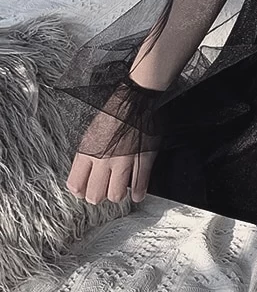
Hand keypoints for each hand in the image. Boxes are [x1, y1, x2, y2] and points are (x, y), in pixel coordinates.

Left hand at [65, 90, 161, 204]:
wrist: (136, 98)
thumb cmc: (114, 112)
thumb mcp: (91, 132)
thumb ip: (86, 155)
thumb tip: (85, 174)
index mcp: (87, 151)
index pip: (76, 185)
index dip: (81, 191)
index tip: (86, 189)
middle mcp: (103, 159)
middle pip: (94, 195)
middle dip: (99, 195)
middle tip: (104, 190)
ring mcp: (124, 160)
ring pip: (115, 195)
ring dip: (117, 194)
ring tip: (120, 189)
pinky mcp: (143, 158)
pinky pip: (139, 185)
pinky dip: (138, 193)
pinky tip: (137, 193)